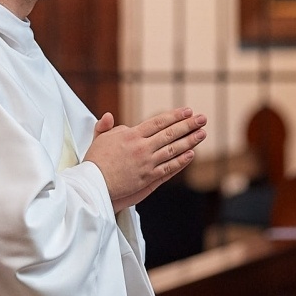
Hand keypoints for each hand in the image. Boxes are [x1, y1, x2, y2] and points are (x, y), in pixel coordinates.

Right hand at [84, 107, 206, 212]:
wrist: (93, 184)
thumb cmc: (94, 162)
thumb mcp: (97, 139)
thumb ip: (105, 127)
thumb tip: (109, 116)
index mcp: (131, 135)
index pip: (158, 122)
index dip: (174, 116)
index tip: (187, 111)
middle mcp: (142, 147)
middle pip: (170, 133)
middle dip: (188, 125)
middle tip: (202, 118)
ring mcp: (147, 163)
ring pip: (173, 150)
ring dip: (190, 141)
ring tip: (202, 134)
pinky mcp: (148, 178)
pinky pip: (169, 168)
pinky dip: (181, 161)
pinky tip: (191, 154)